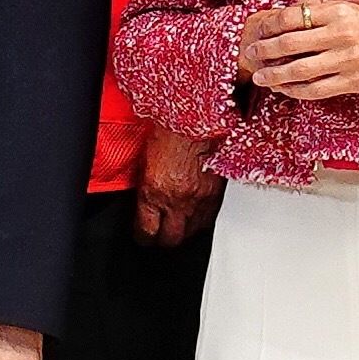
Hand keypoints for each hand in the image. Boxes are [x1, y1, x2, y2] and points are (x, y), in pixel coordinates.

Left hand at [135, 123, 222, 248]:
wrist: (196, 119)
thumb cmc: (169, 132)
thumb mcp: (144, 162)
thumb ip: (144, 187)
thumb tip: (143, 204)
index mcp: (154, 193)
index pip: (146, 231)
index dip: (142, 237)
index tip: (142, 235)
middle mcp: (177, 201)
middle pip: (170, 240)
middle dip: (162, 241)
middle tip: (158, 236)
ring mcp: (199, 200)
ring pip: (191, 233)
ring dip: (183, 231)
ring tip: (177, 225)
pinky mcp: (216, 195)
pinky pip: (207, 219)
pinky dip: (199, 221)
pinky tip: (193, 215)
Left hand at [235, 0, 358, 102]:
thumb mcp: (357, 7)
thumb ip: (328, 7)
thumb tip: (296, 10)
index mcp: (340, 11)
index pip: (294, 16)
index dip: (271, 24)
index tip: (260, 29)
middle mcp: (340, 34)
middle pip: (290, 44)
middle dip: (264, 50)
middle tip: (250, 53)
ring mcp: (346, 60)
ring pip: (299, 70)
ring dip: (274, 75)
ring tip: (260, 77)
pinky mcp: (352, 82)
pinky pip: (316, 90)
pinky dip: (296, 91)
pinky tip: (285, 90)